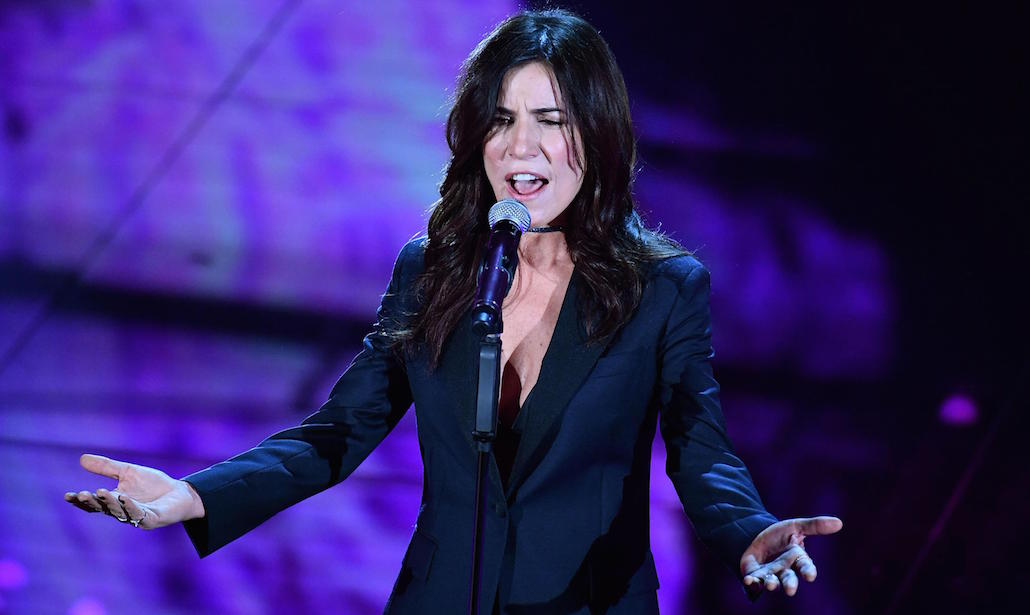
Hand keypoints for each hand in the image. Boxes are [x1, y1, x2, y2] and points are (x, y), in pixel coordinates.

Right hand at [64, 454, 204, 528]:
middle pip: (103, 509)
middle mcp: (123, 511)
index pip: (94, 503)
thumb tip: (82, 458)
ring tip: (100, 492)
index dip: (81, 501)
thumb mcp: (128, 472)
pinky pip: (139, 515)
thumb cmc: (153, 484)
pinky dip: (131, 507)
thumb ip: (107, 467)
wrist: (180, 493)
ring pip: (119, 512)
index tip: (68, 495)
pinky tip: (124, 498)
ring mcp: (137, 517)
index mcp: (115, 501)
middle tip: (83, 494)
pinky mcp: (152, 519)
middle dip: (92, 502)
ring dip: (110, 503)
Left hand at [739, 516, 841, 597]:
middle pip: (789, 579)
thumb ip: (815, 526)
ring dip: (771, 584)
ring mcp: (770, 574)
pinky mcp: (755, 576)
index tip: (810, 576)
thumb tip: (839, 522)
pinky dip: (752, 583)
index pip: (805, 566)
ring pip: (772, 582)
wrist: (755, 537)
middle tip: (790, 590)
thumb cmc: (779, 535)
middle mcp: (785, 569)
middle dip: (790, 584)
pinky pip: (754, 583)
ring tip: (771, 585)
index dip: (808, 571)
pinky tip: (749, 581)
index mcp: (797, 559)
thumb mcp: (795, 526)